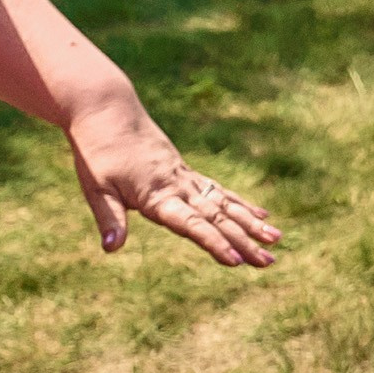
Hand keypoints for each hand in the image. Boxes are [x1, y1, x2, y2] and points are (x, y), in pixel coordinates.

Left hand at [67, 97, 279, 268]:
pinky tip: (262, 215)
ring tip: (277, 240)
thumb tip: (111, 248)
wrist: (106, 110)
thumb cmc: (96, 152)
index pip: (191, 224)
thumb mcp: (96, 187)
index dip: (214, 243)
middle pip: (217, 217)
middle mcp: (178, 186)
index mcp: (157, 194)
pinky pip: (219, 191)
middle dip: (244, 241)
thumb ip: (109, 218)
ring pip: (225, 204)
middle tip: (269, 262)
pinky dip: (241, 204)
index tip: (236, 260)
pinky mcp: (185, 173)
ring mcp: (185, 178)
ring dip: (251, 224)